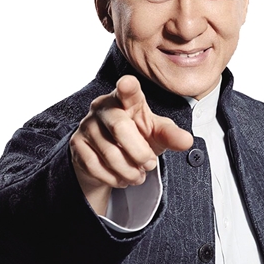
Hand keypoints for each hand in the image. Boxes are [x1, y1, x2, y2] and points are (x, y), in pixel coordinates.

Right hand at [70, 75, 192, 213]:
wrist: (111, 159)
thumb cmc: (137, 137)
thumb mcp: (157, 135)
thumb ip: (171, 136)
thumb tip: (187, 141)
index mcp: (126, 99)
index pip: (127, 90)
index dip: (127, 87)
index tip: (127, 84)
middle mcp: (103, 107)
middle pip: (120, 128)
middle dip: (139, 153)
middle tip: (150, 164)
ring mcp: (87, 125)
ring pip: (109, 153)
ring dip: (129, 171)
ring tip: (138, 175)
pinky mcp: (76, 144)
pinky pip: (96, 166)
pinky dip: (114, 178)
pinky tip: (122, 178)